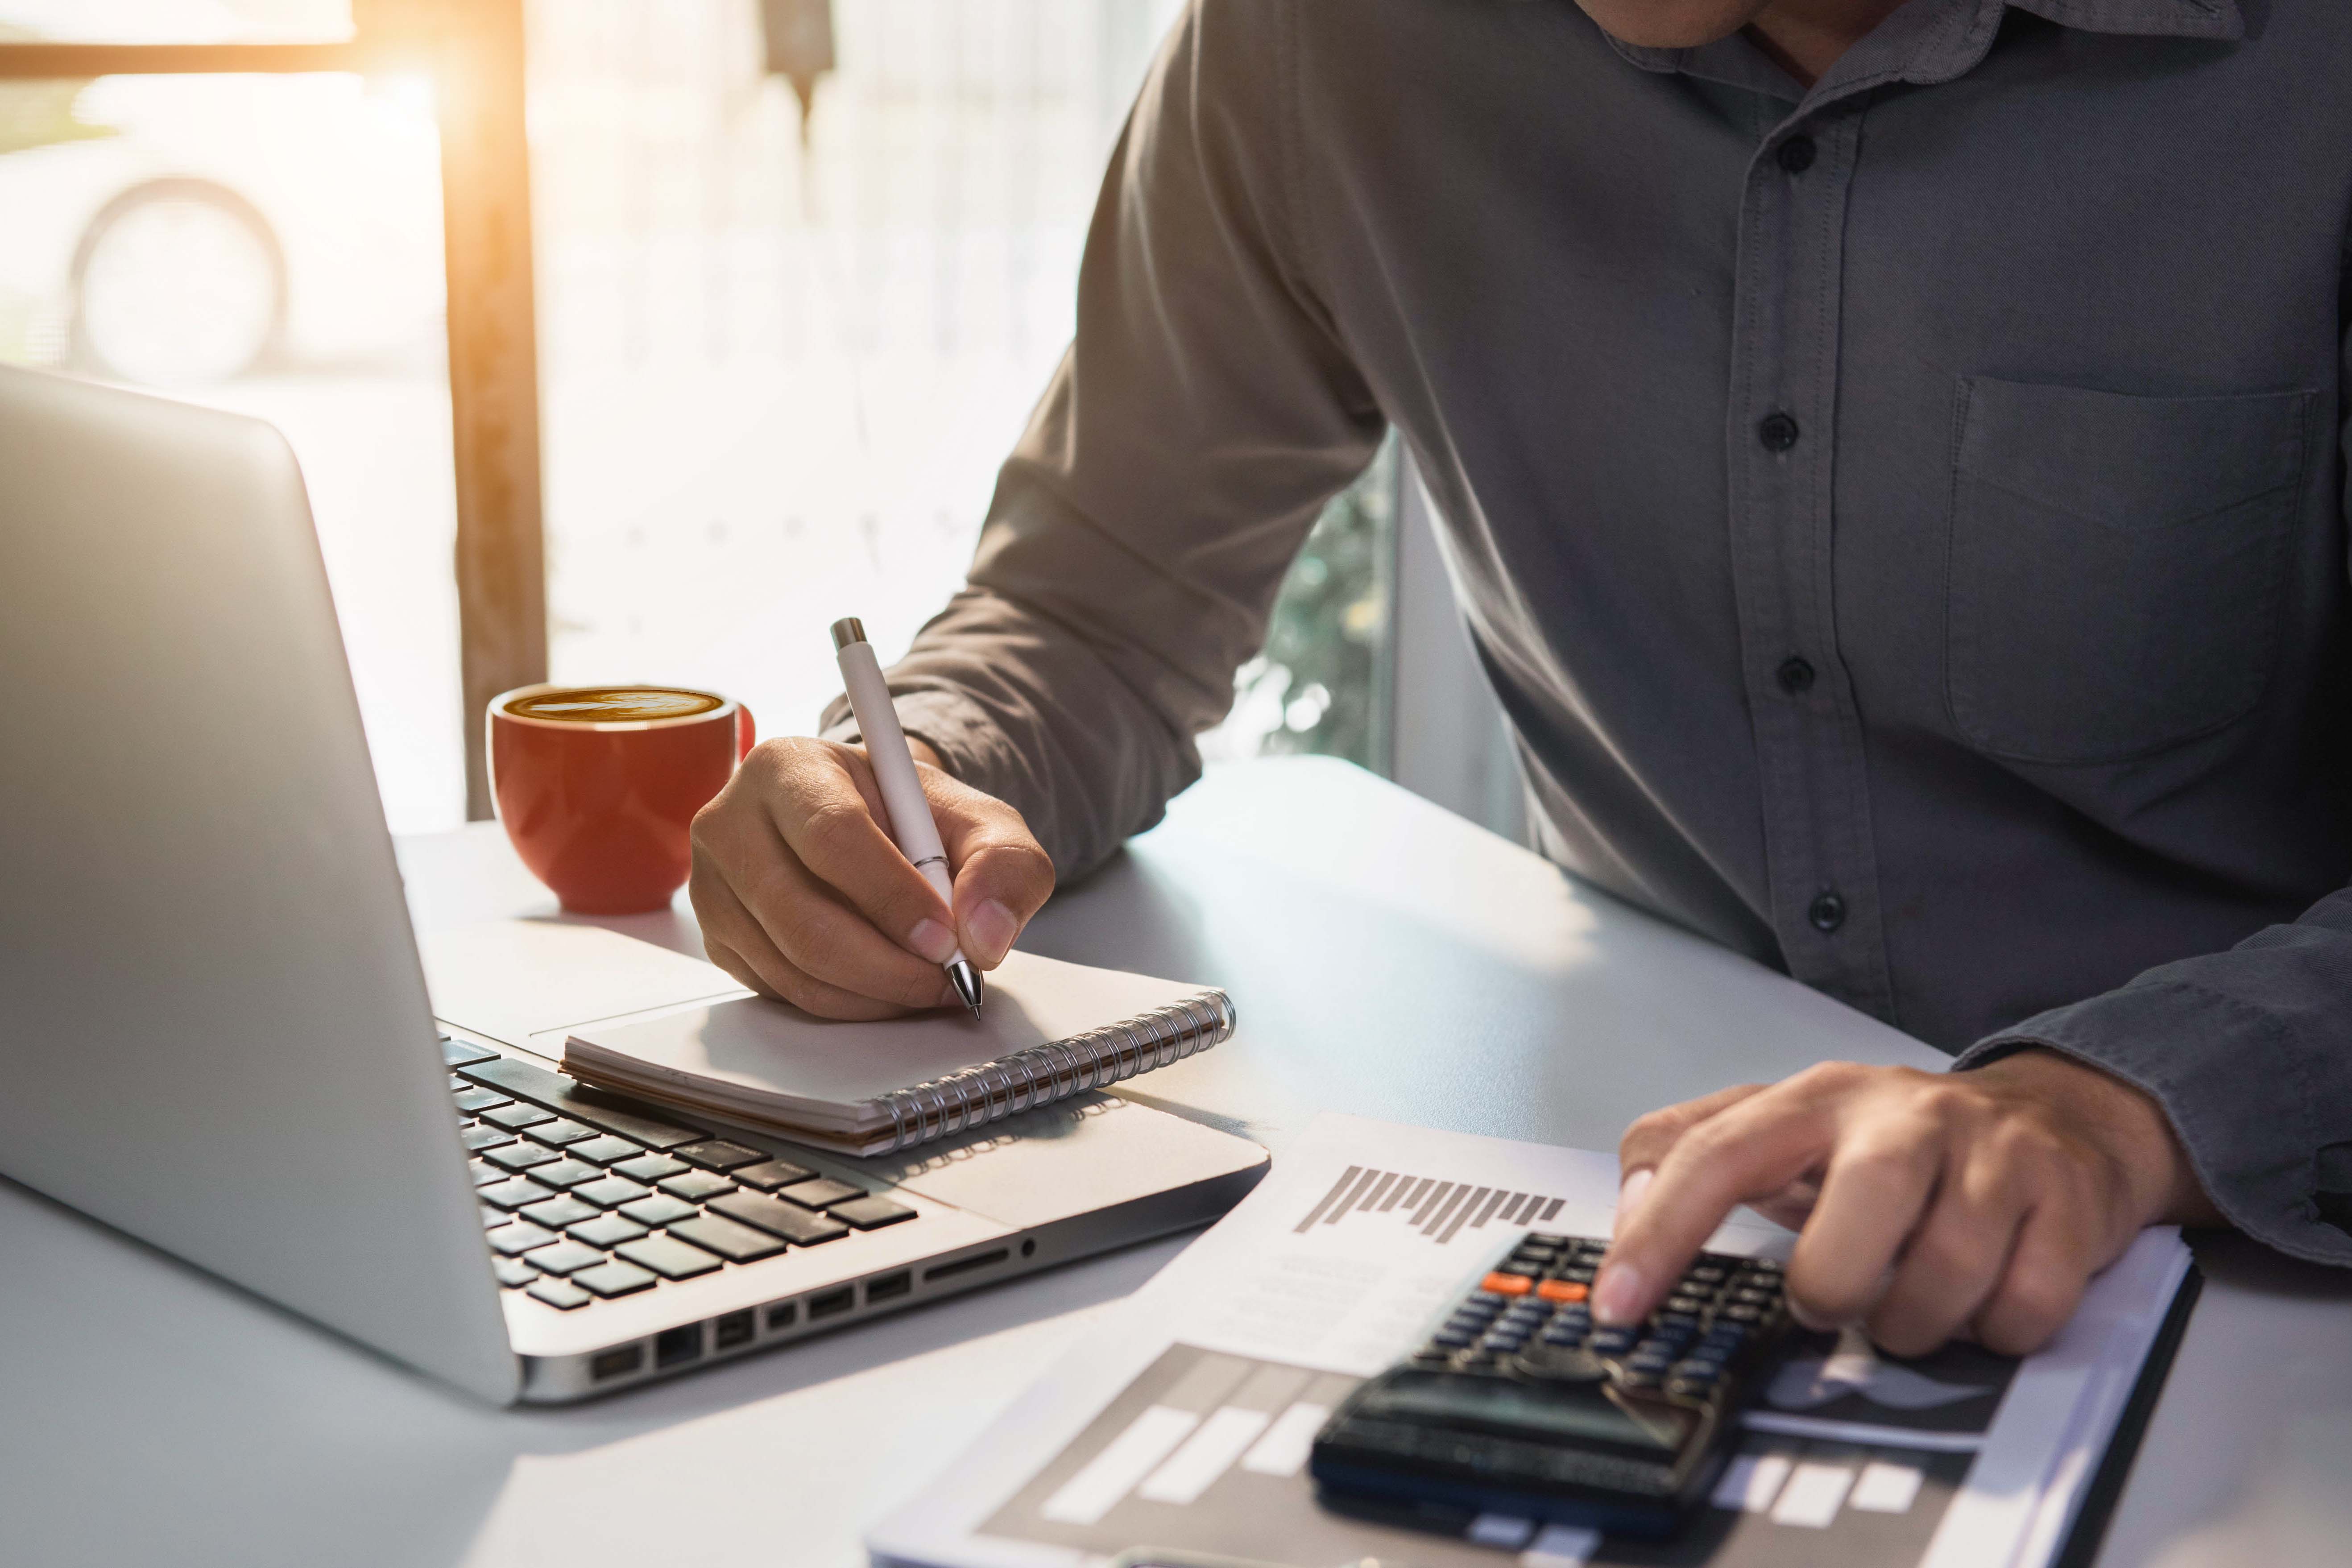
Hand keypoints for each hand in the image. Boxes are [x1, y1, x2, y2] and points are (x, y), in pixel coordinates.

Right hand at [688, 736, 1053, 1018]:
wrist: (874, 830)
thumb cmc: (915, 820)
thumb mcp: (980, 823)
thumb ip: (1004, 865)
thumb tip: (985, 936)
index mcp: (789, 767)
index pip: (833, 837)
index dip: (892, 897)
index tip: (945, 938)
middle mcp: (732, 823)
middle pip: (802, 917)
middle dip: (888, 965)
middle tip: (946, 978)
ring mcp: (713, 885)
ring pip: (792, 966)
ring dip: (873, 992)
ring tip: (927, 982)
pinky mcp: (718, 938)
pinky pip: (782, 991)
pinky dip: (846, 1003)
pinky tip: (886, 985)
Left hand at [1594, 1052, 2219, 1356]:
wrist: (2057, 1118)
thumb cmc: (1900, 1146)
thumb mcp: (1789, 1130)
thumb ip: (1693, 1155)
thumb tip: (1626, 1215)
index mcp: (1816, 1100)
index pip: (1714, 1154)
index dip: (1658, 1232)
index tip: (1618, 1306)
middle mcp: (1902, 1114)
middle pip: (1850, 1220)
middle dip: (1832, 1288)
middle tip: (1832, 1301)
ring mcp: (1992, 1154)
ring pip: (1945, 1274)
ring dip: (1916, 1322)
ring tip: (1909, 1305)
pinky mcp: (2066, 1199)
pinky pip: (2025, 1304)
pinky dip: (1996, 1327)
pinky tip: (1984, 1299)